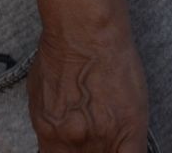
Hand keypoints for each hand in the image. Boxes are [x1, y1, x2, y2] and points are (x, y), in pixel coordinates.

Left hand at [28, 0, 148, 152]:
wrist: (85, 30)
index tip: (77, 150)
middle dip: (89, 150)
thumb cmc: (61, 50)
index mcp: (49, 135)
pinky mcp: (130, 129)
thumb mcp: (41, 93)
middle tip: (94, 133)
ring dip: (108, 148)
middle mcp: (74, 141)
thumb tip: (55, 136)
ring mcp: (102, 138)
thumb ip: (50, 124)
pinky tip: (128, 144)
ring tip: (109, 126)